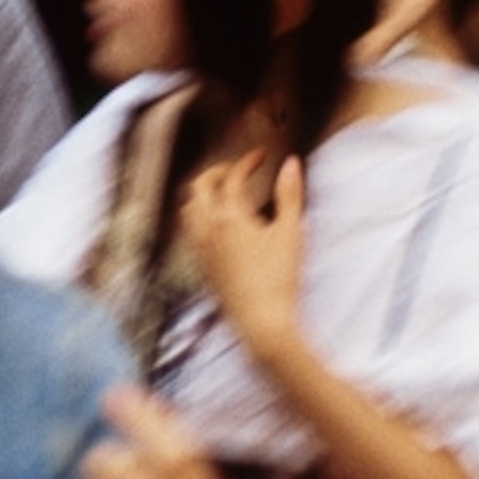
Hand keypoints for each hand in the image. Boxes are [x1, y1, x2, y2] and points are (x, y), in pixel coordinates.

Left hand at [181, 151, 307, 353]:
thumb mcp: (291, 232)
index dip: (247, 162)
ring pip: (187, 210)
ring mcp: (200, 250)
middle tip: (236, 170)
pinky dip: (199, 218)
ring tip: (222, 194)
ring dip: (202, 194)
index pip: (232, 178)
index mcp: (229, 217)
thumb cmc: (278, 279)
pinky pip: (189, 232)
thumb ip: (290, 194)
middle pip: (198, 188)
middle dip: (216, 172)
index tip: (263, 156)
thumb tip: (291, 164)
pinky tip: (216, 227)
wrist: (261, 322)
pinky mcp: (201, 268)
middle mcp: (207, 230)